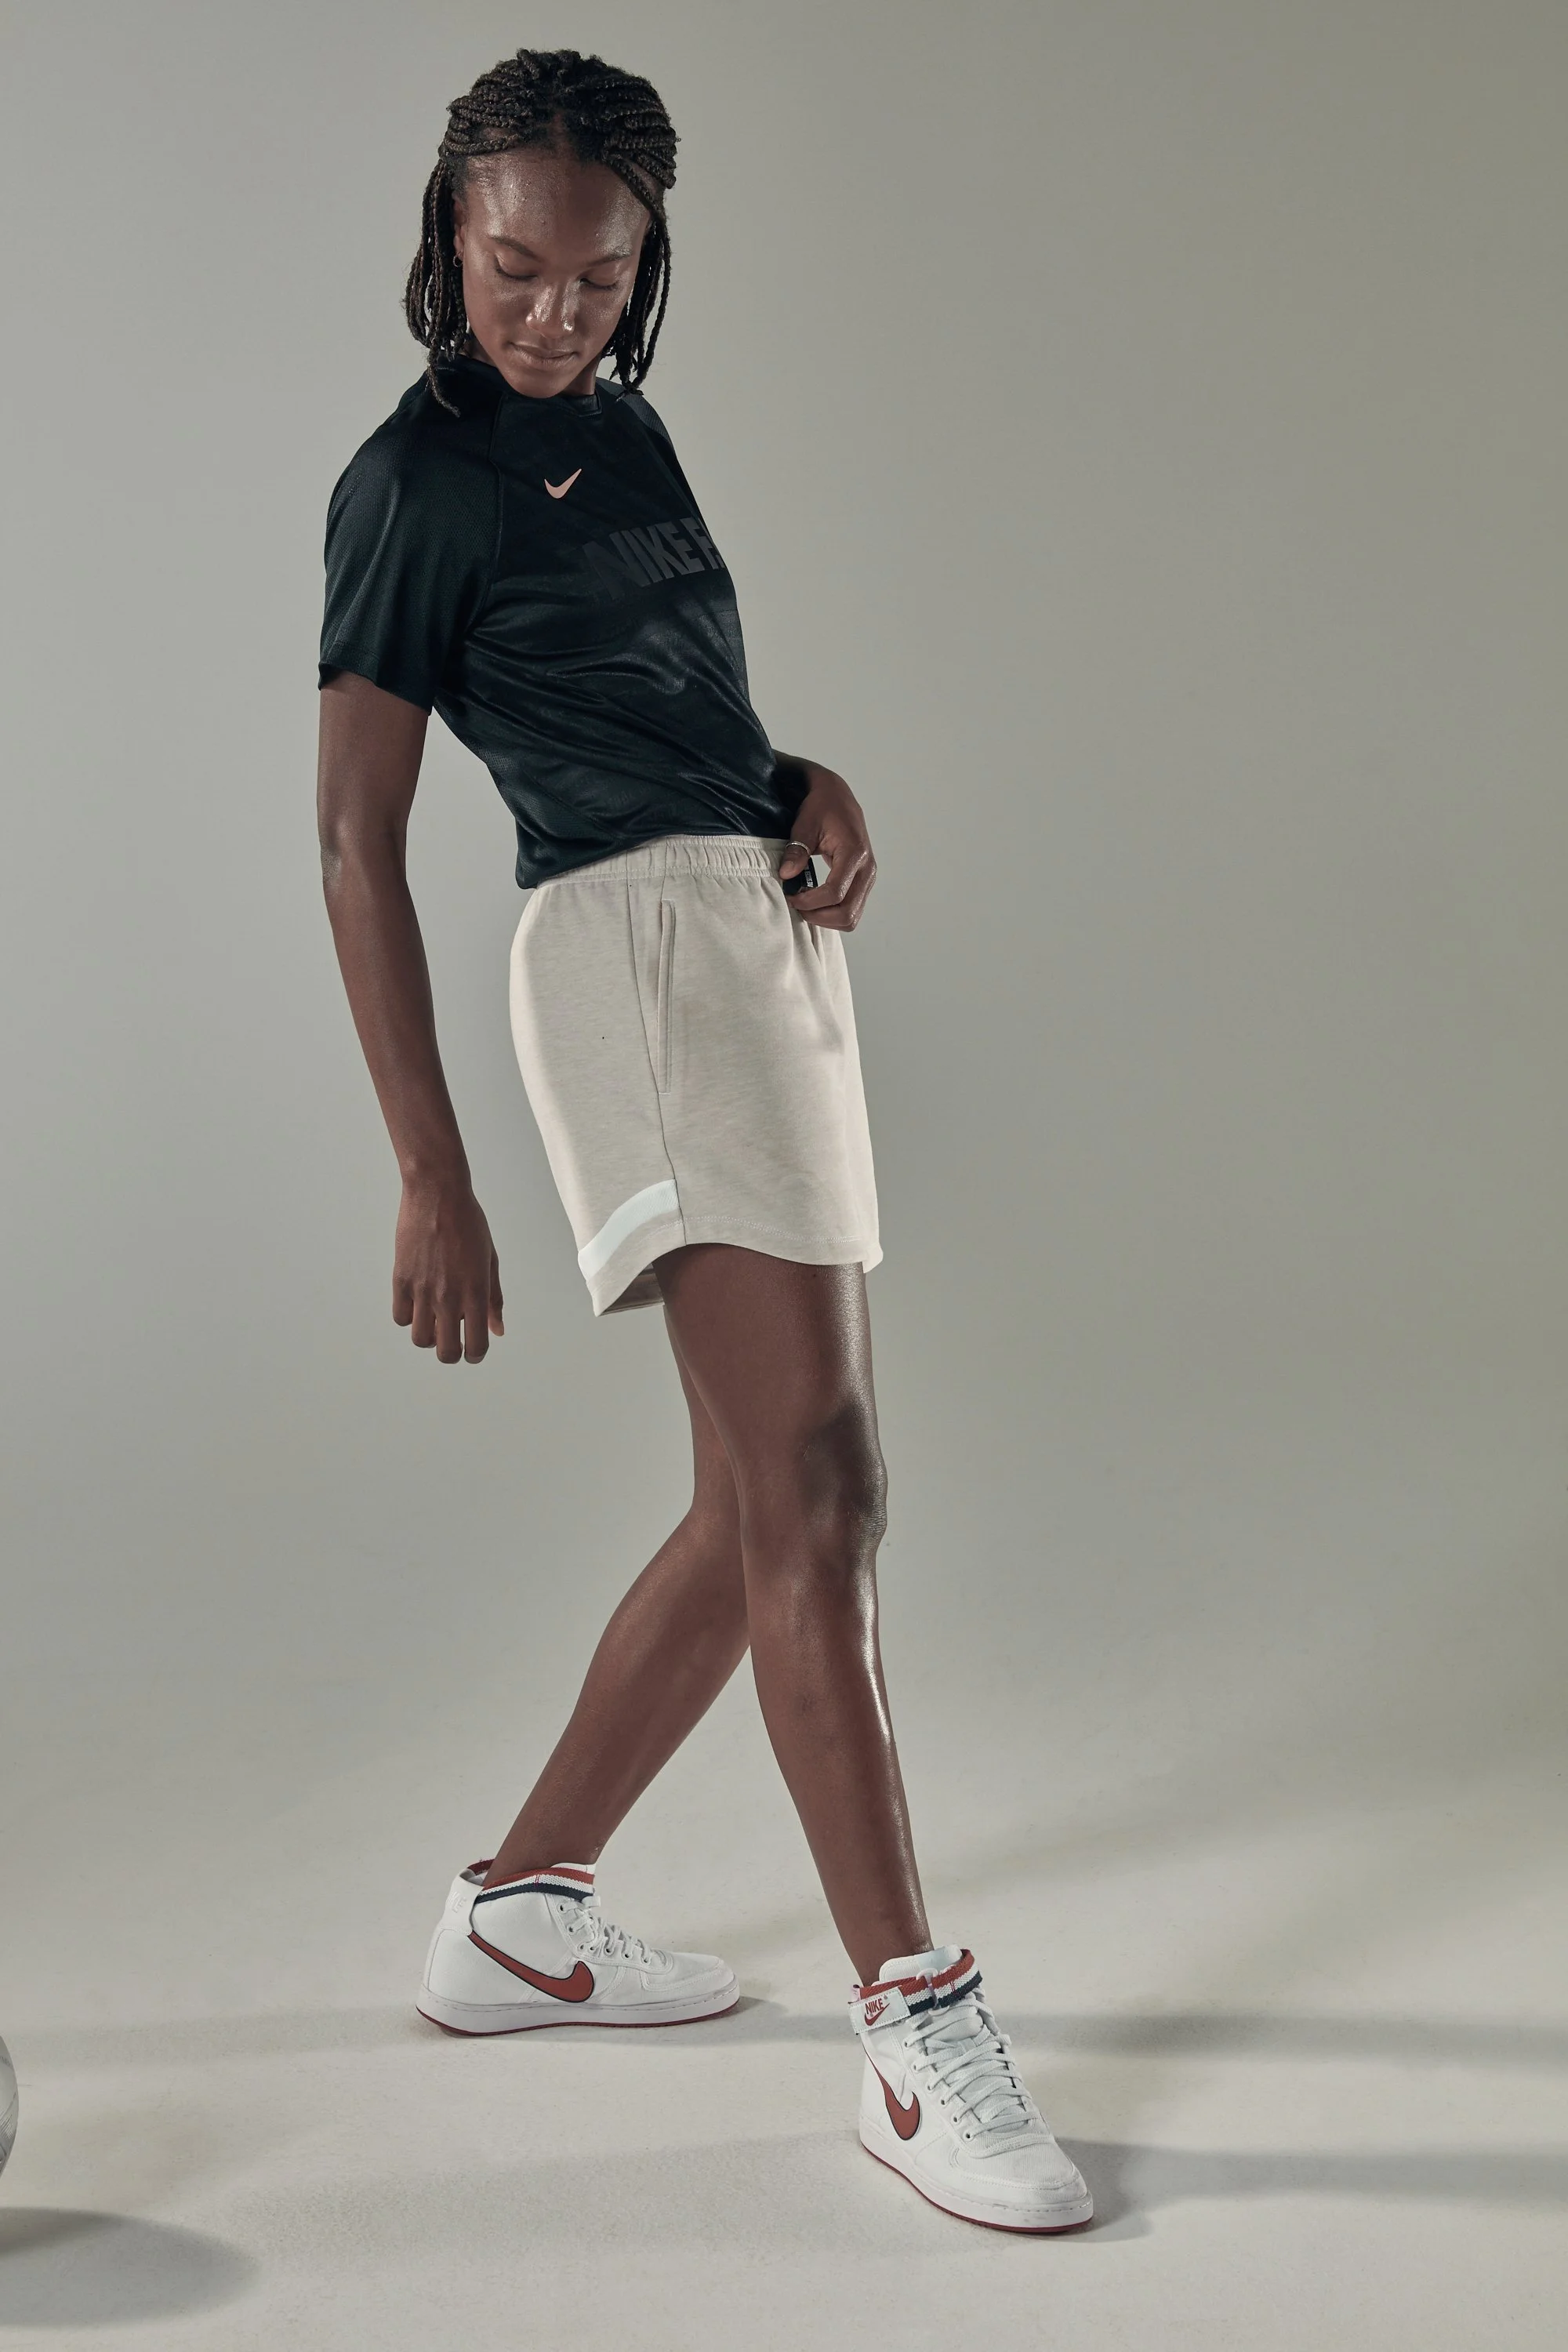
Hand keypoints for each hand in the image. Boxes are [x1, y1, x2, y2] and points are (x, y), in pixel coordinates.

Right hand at [393, 1176, 503, 1362]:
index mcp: (476, 1292)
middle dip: (452, 1352)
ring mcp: (422, 1290)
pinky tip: (419, 1302)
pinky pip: (401, 1317)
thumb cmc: (469, 1223)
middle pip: (446, 1352)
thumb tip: (497, 1330)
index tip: (474, 1349)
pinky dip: (410, 1316)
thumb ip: (494, 1299)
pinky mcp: (401, 1280)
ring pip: (420, 1339)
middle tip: (454, 1340)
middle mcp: (448, 1297)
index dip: (475, 1355)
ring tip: (435, 1318)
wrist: (437, 1194)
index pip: (475, 1346)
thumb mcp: (491, 1260)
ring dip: (429, 1335)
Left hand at [777, 759, 876, 930]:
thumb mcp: (805, 824)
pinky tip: (815, 902)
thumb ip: (797, 850)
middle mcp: (867, 869)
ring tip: (805, 906)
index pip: (835, 892)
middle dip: (819, 916)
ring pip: (852, 917)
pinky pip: (852, 909)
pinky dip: (833, 914)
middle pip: (848, 913)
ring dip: (826, 918)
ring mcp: (868, 877)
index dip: (810, 901)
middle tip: (797, 906)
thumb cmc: (822, 807)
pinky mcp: (863, 882)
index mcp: (855, 853)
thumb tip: (786, 875)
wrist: (837, 797)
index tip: (790, 896)